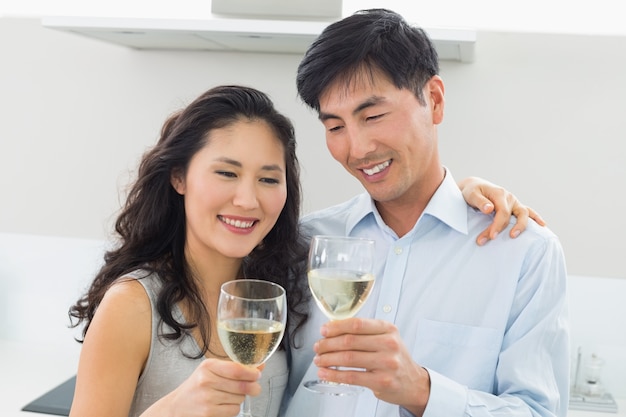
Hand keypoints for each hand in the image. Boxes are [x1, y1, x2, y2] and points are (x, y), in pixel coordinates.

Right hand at [149, 358, 261, 416]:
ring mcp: (207, 399)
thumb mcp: (211, 371)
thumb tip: (260, 366)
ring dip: (240, 399)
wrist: (176, 407)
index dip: (252, 373)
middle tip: (253, 387)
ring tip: (228, 396)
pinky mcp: (208, 414)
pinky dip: (233, 409)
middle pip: (242, 386)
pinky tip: (223, 405)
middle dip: (251, 387)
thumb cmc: (196, 387)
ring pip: (240, 399)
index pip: (237, 369)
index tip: (257, 375)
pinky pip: (233, 411)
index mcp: (208, 367)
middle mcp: (206, 381)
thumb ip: (235, 367)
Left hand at [314, 318, 429, 416]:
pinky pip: (351, 377)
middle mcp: (389, 344)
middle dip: (328, 344)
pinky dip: (334, 375)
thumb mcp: (386, 338)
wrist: (413, 383)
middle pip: (350, 341)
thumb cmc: (394, 358)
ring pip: (348, 358)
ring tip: (319, 360)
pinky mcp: (381, 381)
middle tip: (318, 347)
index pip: (357, 324)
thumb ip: (364, 332)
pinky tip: (325, 373)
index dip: (336, 327)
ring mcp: (386, 363)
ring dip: (328, 359)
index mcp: (388, 329)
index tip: (323, 331)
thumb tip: (332, 329)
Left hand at [458, 176, 545, 244]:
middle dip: (502, 228)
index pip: (502, 212)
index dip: (497, 225)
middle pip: (512, 215)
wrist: (475, 187)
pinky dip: (536, 218)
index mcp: (499, 194)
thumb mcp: (471, 194)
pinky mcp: (515, 206)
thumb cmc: (472, 191)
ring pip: (524, 213)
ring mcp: (514, 202)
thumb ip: (480, 201)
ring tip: (514, 235)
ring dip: (521, 226)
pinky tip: (543, 225)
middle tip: (492, 238)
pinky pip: (528, 212)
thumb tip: (489, 209)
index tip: (491, 236)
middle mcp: (509, 197)